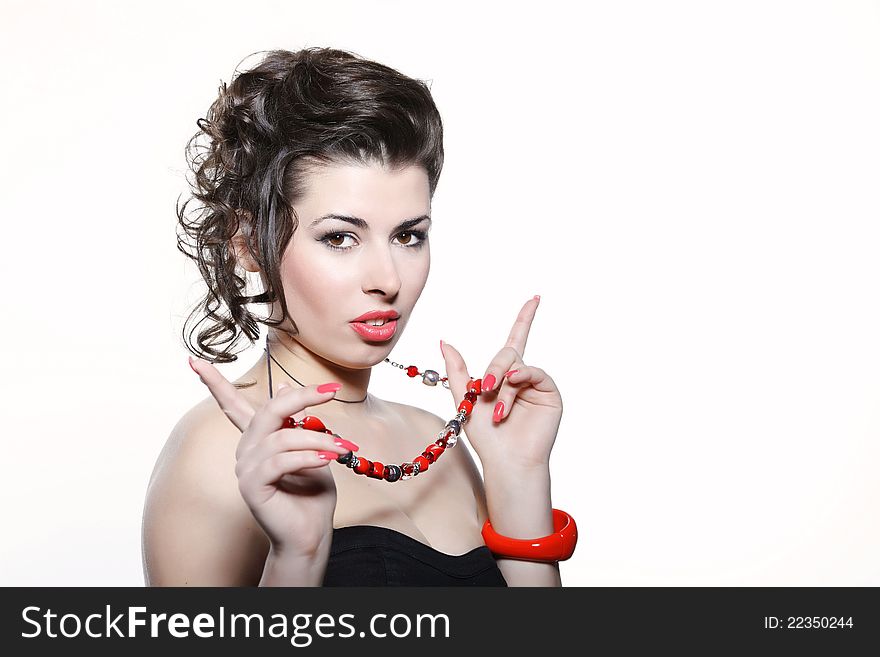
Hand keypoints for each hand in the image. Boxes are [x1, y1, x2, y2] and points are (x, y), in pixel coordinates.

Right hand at [187, 359, 356, 557]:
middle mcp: (247, 450)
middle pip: (269, 411)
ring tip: (340, 449)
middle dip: (302, 397)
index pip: (232, 405)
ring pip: (282, 437)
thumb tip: (286, 387)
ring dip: (317, 439)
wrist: (311, 534)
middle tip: (331, 393)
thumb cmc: (312, 494)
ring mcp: (246, 468)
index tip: (195, 361)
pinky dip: (307, 457)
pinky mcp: (252, 486)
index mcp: (258, 439)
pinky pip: (279, 461)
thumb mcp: (312, 449)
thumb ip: (298, 421)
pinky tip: (325, 460)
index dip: (215, 382)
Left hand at [439, 296, 562, 471]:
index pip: (516, 338)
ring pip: (518, 364)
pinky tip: (508, 400)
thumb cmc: (486, 437)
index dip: (525, 318)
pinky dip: (519, 382)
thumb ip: (457, 370)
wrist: (506, 461)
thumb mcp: (465, 400)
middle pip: (508, 353)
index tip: (535, 298)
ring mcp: (538, 384)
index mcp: (505, 375)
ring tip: (496, 409)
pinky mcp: (550, 394)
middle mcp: (523, 376)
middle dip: (493, 369)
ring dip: (502, 383)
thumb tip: (444, 341)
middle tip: (483, 390)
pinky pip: (535, 373)